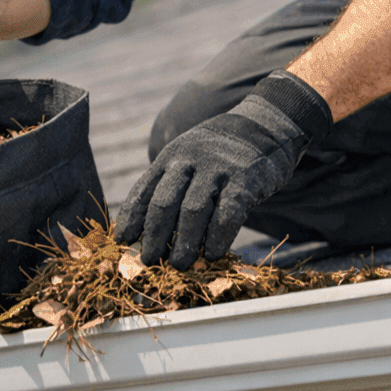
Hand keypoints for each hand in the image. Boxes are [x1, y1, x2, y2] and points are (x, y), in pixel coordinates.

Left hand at [116, 71, 331, 267]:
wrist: (266, 126)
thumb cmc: (221, 153)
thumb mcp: (190, 157)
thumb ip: (172, 185)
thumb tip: (149, 232)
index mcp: (171, 156)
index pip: (145, 190)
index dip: (132, 218)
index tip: (124, 242)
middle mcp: (191, 160)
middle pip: (164, 202)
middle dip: (155, 236)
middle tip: (150, 261)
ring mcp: (218, 168)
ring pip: (193, 211)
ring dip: (184, 243)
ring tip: (180, 264)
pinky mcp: (246, 180)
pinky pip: (228, 213)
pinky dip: (218, 237)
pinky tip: (213, 254)